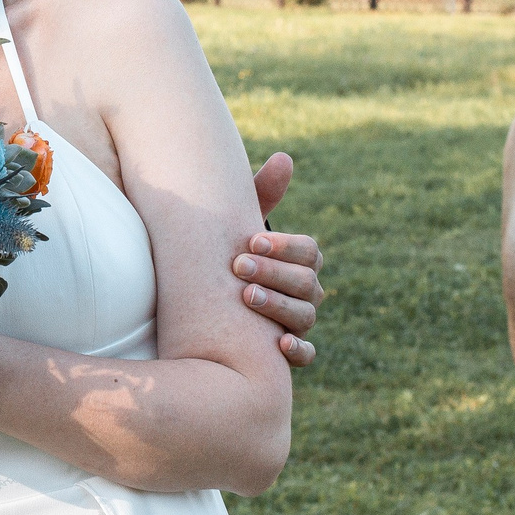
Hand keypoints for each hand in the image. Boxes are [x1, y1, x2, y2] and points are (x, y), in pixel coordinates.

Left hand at [246, 152, 324, 365]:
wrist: (205, 307)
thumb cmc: (225, 258)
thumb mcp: (238, 225)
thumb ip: (260, 195)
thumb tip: (284, 157)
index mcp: (300, 262)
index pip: (309, 252)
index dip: (284, 246)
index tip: (252, 240)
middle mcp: (306, 294)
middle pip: (307, 283)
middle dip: (273, 273)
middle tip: (238, 266)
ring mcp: (298, 323)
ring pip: (304, 316)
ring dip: (277, 305)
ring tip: (245, 297)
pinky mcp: (287, 353)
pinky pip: (307, 356)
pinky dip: (298, 351)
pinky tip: (279, 343)